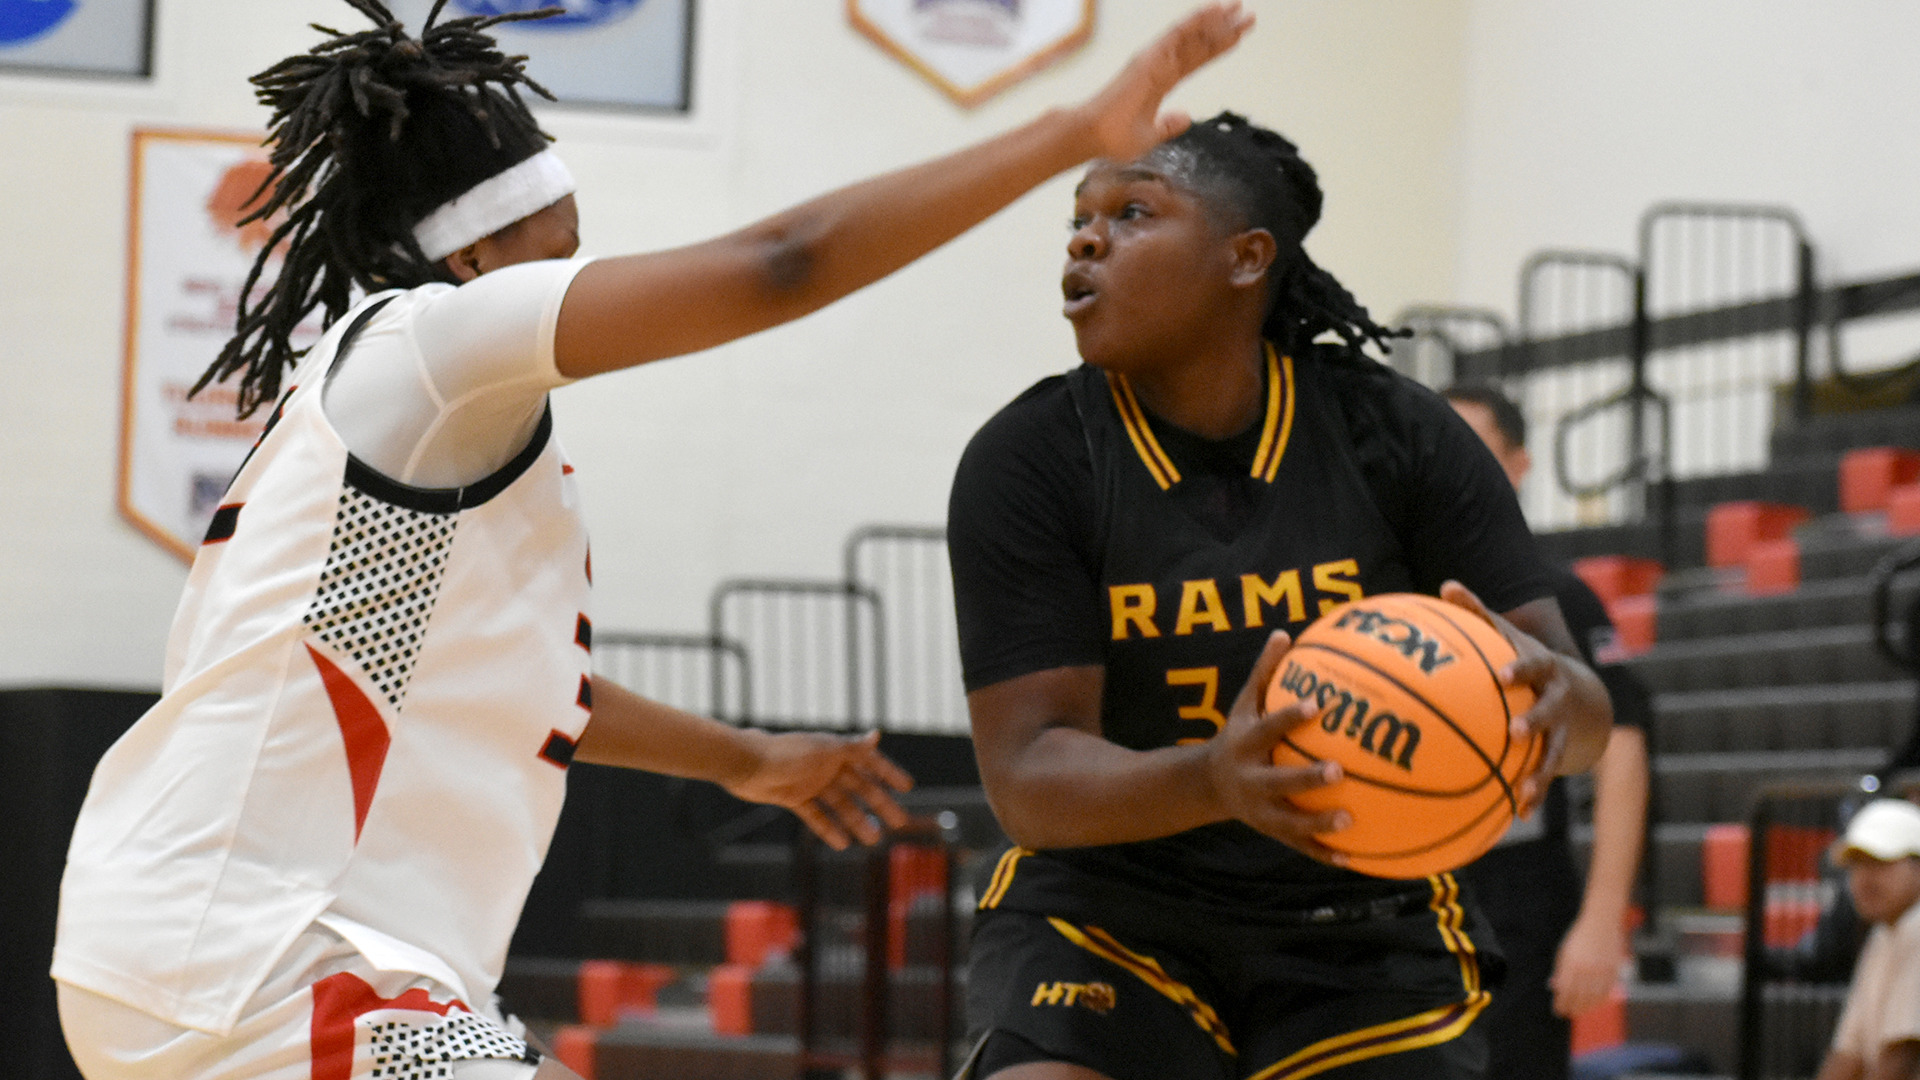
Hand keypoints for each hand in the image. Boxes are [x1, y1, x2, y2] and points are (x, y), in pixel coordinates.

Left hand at [722, 730, 913, 849]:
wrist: (746, 764)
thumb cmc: (785, 752)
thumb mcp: (822, 750)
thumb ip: (851, 747)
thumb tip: (877, 734)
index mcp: (835, 749)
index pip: (869, 761)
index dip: (888, 773)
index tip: (907, 787)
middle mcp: (826, 766)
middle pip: (859, 788)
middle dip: (879, 805)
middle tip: (899, 823)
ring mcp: (811, 783)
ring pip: (840, 805)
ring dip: (857, 821)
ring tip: (872, 840)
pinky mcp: (794, 798)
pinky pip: (816, 815)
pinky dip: (828, 828)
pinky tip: (842, 842)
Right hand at [1073, 2, 1255, 162]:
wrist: (1092, 136)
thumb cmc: (1114, 139)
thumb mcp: (1151, 136)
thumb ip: (1168, 125)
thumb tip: (1186, 116)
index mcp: (1160, 82)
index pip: (1196, 60)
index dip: (1218, 48)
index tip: (1240, 38)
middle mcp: (1159, 65)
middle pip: (1199, 44)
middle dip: (1224, 29)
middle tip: (1249, 16)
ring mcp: (1155, 59)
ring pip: (1192, 35)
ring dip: (1216, 20)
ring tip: (1240, 6)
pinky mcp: (1150, 58)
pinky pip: (1177, 35)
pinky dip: (1196, 22)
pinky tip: (1215, 10)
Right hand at [1204, 630, 1350, 864]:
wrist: (1209, 784)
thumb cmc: (1239, 734)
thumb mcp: (1244, 704)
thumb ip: (1263, 672)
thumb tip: (1285, 634)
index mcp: (1245, 744)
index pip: (1268, 727)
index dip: (1289, 716)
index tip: (1316, 704)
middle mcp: (1251, 778)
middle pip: (1278, 780)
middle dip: (1306, 778)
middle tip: (1339, 770)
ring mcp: (1260, 809)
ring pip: (1289, 820)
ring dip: (1318, 823)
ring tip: (1350, 819)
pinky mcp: (1272, 831)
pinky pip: (1299, 845)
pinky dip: (1324, 853)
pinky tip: (1353, 858)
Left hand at [1440, 580, 1610, 812]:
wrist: (1583, 695)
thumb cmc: (1526, 661)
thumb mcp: (1508, 635)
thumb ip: (1477, 614)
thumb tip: (1446, 586)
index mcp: (1544, 669)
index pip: (1534, 665)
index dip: (1519, 670)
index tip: (1501, 676)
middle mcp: (1557, 700)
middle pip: (1549, 711)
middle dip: (1535, 721)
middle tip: (1515, 731)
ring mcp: (1559, 730)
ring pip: (1553, 752)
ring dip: (1539, 771)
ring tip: (1521, 790)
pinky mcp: (1557, 755)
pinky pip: (1545, 777)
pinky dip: (1534, 794)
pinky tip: (1518, 814)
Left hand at [1551, 911, 1627, 1017]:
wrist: (1601, 922)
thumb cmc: (1579, 937)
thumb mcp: (1565, 952)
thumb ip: (1562, 970)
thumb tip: (1557, 989)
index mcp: (1571, 964)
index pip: (1565, 992)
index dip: (1561, 1004)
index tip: (1558, 1010)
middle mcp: (1587, 969)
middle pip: (1579, 997)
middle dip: (1573, 1008)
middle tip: (1568, 1013)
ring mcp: (1601, 970)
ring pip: (1594, 997)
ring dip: (1586, 1007)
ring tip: (1580, 1011)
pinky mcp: (1613, 970)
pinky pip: (1607, 991)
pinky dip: (1600, 1000)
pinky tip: (1594, 1003)